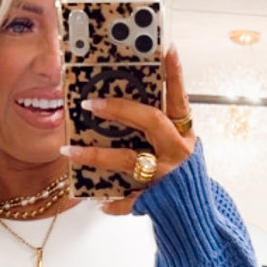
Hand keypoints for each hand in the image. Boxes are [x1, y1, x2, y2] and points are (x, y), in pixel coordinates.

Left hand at [60, 45, 196, 216]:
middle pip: (150, 121)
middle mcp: (176, 152)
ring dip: (96, 155)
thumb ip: (157, 129)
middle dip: (119, 109)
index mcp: (183, 135)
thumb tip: (123, 105)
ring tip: (70, 150)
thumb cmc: (182, 177)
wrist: (195, 217)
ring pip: (127, 160)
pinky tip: (99, 201)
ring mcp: (165, 175)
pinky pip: (130, 200)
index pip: (179, 98)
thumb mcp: (176, 147)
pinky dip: (113, 202)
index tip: (167, 49)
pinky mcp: (155, 199)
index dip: (175, 75)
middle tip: (90, 103)